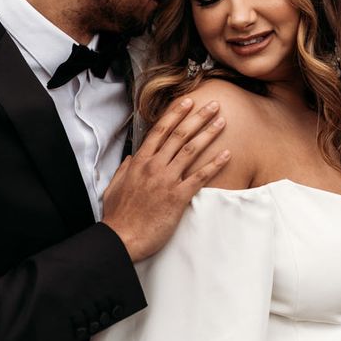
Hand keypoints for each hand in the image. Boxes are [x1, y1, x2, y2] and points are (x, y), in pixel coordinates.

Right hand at [102, 98, 229, 261]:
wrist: (122, 238)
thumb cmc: (118, 215)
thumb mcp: (114, 186)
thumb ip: (124, 169)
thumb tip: (131, 158)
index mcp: (140, 161)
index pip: (161, 130)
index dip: (176, 114)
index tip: (188, 102)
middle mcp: (155, 166)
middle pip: (180, 134)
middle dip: (198, 117)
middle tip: (213, 105)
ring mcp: (167, 180)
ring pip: (192, 150)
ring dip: (208, 133)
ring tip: (222, 122)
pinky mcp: (178, 197)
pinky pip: (200, 177)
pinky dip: (214, 164)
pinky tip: (226, 155)